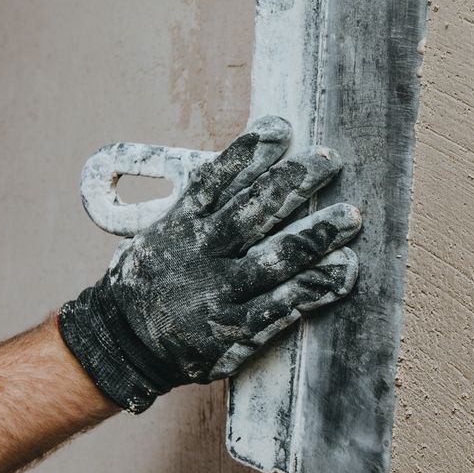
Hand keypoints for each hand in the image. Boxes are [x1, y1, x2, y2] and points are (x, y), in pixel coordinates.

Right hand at [58, 117, 362, 412]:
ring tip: (350, 215)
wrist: (123, 344)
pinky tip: (345, 269)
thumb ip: (195, 206)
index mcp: (180, 226)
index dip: (247, 153)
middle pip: (252, 212)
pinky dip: (315, 286)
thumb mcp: (159, 235)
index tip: (279, 128)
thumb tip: (240, 164)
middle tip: (328, 160)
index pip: (215, 181)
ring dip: (315, 235)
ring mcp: (219, 293)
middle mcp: (201, 254)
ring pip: (274, 257)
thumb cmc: (151, 282)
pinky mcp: (236, 329)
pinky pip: (282, 305)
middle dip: (292, 183)